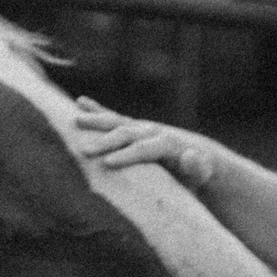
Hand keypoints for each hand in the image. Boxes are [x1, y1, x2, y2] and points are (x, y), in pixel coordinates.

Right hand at [71, 98, 216, 189]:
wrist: (195, 157)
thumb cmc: (194, 174)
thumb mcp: (201, 174)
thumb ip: (197, 167)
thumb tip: (191, 155)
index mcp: (166, 144)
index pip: (144, 149)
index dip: (126, 155)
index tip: (106, 163)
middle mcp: (151, 131)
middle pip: (126, 134)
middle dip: (105, 141)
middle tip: (84, 150)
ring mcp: (141, 127)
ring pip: (116, 122)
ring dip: (96, 120)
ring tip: (76, 121)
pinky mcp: (132, 128)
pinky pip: (113, 117)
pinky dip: (97, 109)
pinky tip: (80, 102)